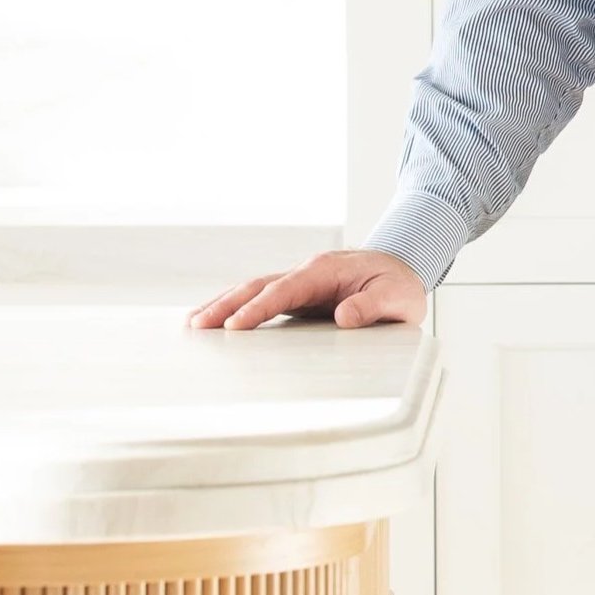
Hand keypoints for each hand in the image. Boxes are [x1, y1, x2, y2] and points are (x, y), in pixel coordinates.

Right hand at [185, 249, 427, 331]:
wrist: (402, 268)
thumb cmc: (399, 285)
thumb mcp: (397, 298)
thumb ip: (373, 306)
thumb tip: (344, 316)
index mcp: (326, 271)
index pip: (285, 290)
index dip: (259, 308)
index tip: (235, 326)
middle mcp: (307, 273)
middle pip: (259, 287)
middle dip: (227, 306)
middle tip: (197, 325)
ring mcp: (300, 282)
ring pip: (254, 290)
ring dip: (224, 305)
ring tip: (193, 323)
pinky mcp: (298, 294)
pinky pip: (262, 298)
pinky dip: (237, 307)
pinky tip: (218, 321)